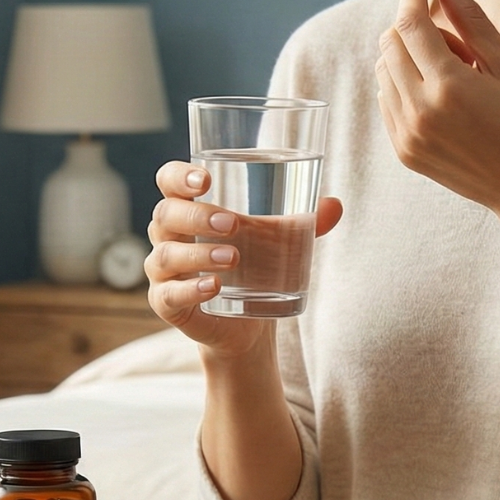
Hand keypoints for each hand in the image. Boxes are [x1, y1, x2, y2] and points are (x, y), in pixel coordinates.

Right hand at [145, 161, 342, 358]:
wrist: (247, 324)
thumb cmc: (255, 266)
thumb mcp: (279, 241)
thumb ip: (304, 222)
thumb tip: (335, 205)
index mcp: (189, 208)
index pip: (168, 181)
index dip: (179, 175)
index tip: (206, 179)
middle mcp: (168, 236)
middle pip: (166, 214)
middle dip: (197, 215)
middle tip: (233, 224)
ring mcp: (164, 271)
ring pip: (165, 255)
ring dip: (198, 254)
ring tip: (233, 258)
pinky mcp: (167, 304)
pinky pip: (168, 295)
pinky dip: (190, 289)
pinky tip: (213, 287)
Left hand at [376, 0, 499, 222]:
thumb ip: (471, 18)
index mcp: (448, 86)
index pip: (410, 22)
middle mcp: (419, 111)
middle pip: (390, 43)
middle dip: (413, 25)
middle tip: (456, 39)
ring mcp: (406, 134)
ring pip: (384, 71)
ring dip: (410, 57)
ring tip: (456, 75)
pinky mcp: (403, 151)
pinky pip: (387, 100)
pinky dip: (405, 84)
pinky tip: (443, 96)